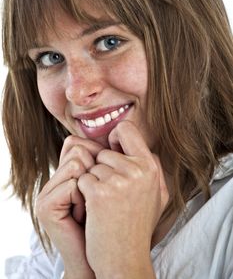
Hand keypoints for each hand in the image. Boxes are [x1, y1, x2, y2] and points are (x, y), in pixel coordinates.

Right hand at [36, 135, 102, 278]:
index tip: (106, 183)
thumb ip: (111, 161)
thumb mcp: (113, 186)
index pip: (79, 142)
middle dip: (97, 173)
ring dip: (92, 187)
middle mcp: (54, 178)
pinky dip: (85, 200)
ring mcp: (47, 191)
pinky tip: (83, 217)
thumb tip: (121, 131)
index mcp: (66, 172)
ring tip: (91, 208)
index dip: (98, 157)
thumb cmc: (112, 220)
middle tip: (98, 200)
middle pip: (79, 148)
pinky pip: (74, 184)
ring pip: (78, 162)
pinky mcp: (45, 206)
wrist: (104, 257)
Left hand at [78, 121, 168, 278]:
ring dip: (93, 182)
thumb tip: (142, 145)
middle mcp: (137, 170)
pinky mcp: (99, 193)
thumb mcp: (157, 194)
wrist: (125, 259)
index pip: (126, 129)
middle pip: (104, 151)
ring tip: (105, 204)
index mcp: (150, 167)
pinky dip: (83, 193)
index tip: (112, 152)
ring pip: (92, 166)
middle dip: (102, 168)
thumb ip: (152, 167)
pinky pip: (82, 178)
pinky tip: (94, 209)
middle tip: (111, 193)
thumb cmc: (138, 225)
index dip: (115, 137)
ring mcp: (118, 181)